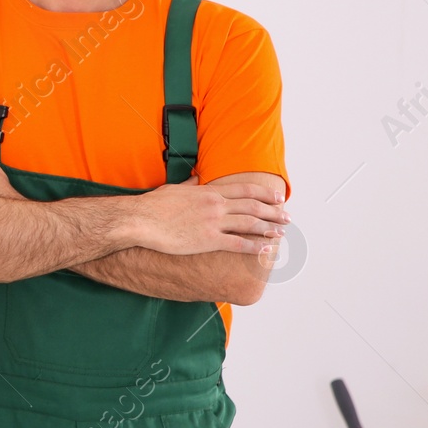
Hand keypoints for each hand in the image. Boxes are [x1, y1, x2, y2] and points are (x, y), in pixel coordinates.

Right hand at [129, 177, 287, 254]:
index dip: (264, 194)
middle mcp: (215, 205)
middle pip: (252, 206)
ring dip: (269, 228)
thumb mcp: (173, 188)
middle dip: (273, 211)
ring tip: (281, 232)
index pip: (244, 190)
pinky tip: (265, 249)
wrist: (140, 219)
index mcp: (208, 192)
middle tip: (287, 216)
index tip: (277, 197)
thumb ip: (189, 184)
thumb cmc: (153, 205)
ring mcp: (212, 223)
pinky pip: (237, 244)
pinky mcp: (207, 240)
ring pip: (249, 224)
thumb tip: (196, 177)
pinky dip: (254, 246)